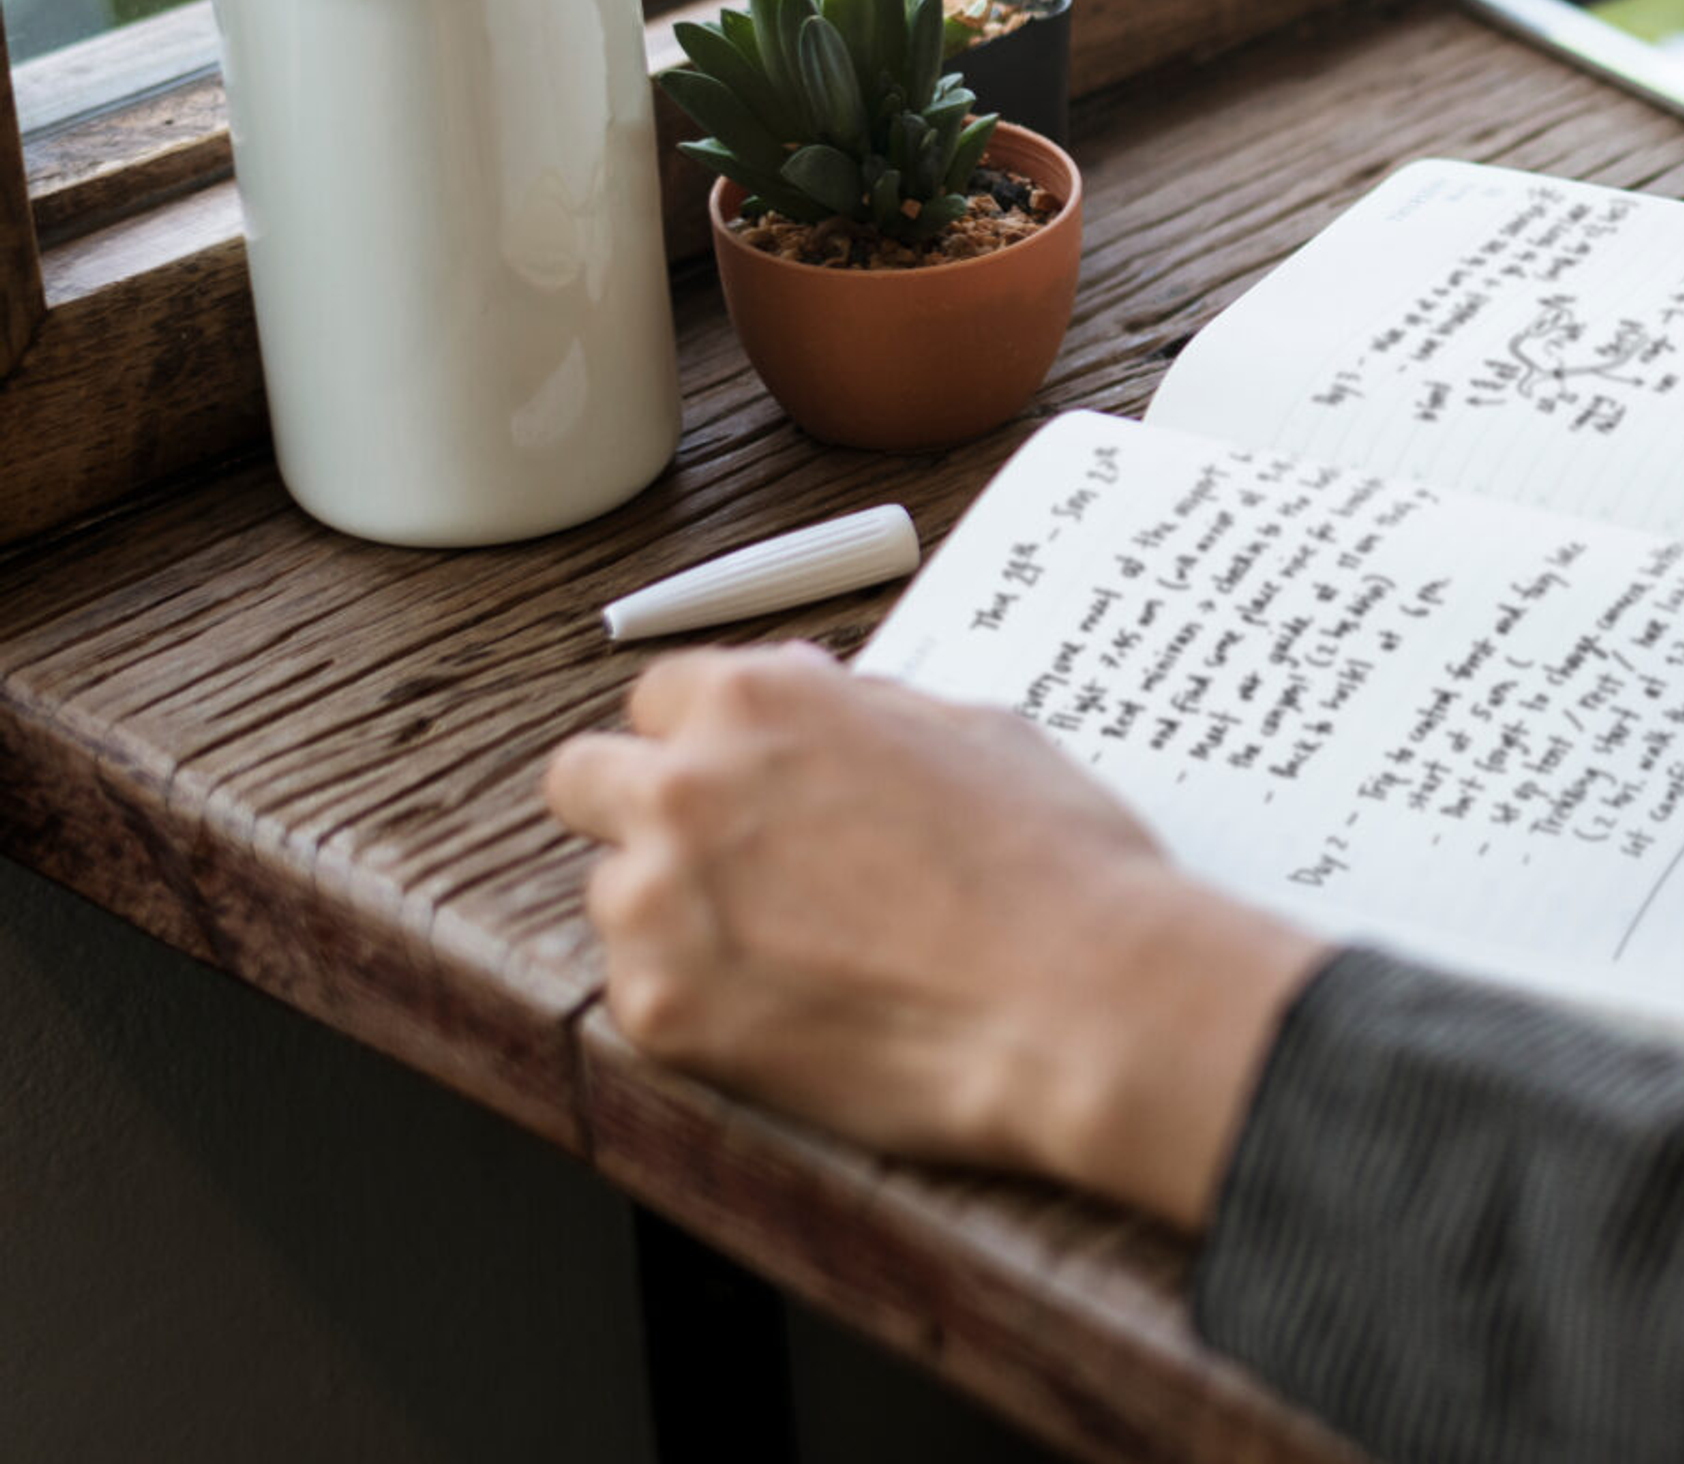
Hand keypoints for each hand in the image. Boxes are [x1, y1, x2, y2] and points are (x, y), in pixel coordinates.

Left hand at [544, 642, 1326, 1228]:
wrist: (1081, 999)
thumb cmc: (1053, 862)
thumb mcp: (973, 729)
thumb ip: (859, 708)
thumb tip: (812, 693)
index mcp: (758, 700)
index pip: (659, 696)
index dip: (709, 736)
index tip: (743, 773)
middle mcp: (686, 787)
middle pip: (582, 780)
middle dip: (640, 807)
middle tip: (724, 856)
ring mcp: (658, 904)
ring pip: (614, 895)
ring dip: (679, 914)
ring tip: (797, 950)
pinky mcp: (660, 1011)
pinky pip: (645, 994)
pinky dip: (708, 1003)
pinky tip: (801, 1007)